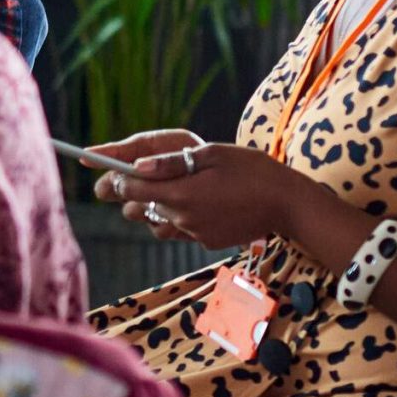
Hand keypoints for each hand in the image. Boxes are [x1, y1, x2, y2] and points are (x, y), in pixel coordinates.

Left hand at [91, 134, 327, 250]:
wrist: (289, 204)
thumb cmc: (252, 170)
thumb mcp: (212, 155)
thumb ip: (171, 162)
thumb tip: (136, 166)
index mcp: (182, 194)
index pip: (132, 187)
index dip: (116, 177)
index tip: (108, 168)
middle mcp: (183, 218)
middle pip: (139, 205)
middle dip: (128, 191)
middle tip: (121, 179)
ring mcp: (195, 233)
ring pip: (155, 221)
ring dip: (150, 207)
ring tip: (158, 190)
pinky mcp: (207, 242)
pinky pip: (178, 230)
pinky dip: (175, 218)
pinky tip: (189, 203)